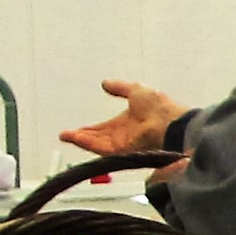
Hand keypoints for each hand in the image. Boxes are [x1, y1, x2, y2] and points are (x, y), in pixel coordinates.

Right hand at [62, 80, 185, 155]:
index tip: (80, 128)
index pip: (107, 127)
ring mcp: (123, 144)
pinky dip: (85, 143)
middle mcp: (125, 135)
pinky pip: (99, 148)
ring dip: (80, 139)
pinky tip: (73, 137)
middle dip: (83, 136)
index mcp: (129, 122)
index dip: (93, 128)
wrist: (171, 124)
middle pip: (99, 137)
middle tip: (66, 135)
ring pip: (96, 143)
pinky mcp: (121, 151)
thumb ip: (120, 88)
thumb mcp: (136, 90)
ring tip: (65, 136)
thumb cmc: (161, 108)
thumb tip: (106, 83)